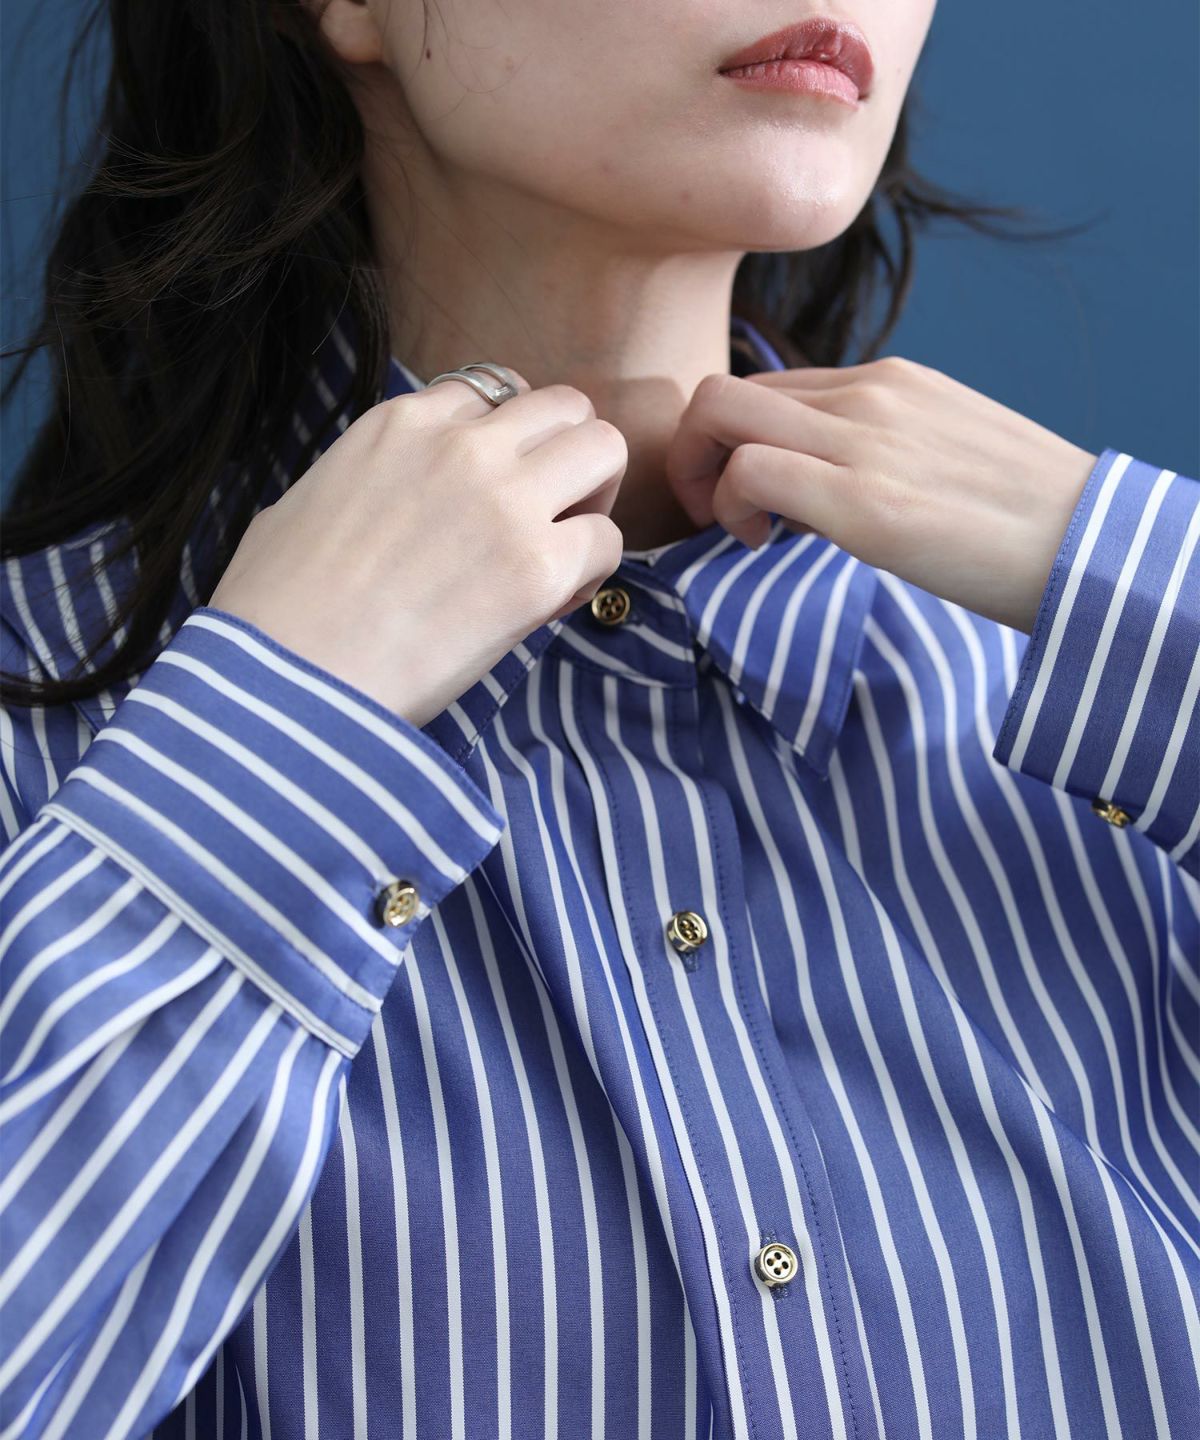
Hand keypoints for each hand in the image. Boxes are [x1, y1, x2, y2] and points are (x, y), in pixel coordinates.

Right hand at [208, 371, 626, 726]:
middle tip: (549, 512)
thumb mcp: (299, 504)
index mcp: (400, 424)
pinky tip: (552, 601)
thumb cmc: (275, 610)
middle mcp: (461, 446)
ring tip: (563, 546)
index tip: (497, 487)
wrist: (286, 677)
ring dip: (594, 496)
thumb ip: (354, 480)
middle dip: (568, 455)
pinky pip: (608, 541)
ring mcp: (505, 501)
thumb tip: (363, 501)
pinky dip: (592, 569)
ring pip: (604, 448)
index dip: (507, 439)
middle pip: (563, 406)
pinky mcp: (536, 567)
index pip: (491, 390)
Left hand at [664, 355, 1098, 633]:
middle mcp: (867, 396)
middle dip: (692, 452)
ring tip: (743, 530)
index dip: (733, 442)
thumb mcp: (942, 453)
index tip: (750, 496)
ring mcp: (862, 441)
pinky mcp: (861, 501)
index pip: (768, 386)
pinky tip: (762, 543)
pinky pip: (748, 472)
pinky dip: (728, 508)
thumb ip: (875, 453)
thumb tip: (809, 496)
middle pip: (723, 389)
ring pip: (719, 412)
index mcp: (888, 383)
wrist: (1089, 545)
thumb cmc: (1020, 518)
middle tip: (717, 511)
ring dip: (700, 476)